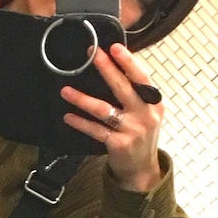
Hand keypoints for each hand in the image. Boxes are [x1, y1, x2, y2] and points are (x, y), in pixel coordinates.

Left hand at [60, 42, 163, 191]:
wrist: (141, 169)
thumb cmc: (139, 136)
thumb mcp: (145, 113)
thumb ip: (134, 95)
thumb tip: (112, 69)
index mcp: (153, 102)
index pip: (141, 77)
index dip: (128, 62)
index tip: (114, 47)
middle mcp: (145, 114)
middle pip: (123, 87)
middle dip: (106, 69)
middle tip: (91, 54)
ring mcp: (132, 130)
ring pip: (103, 109)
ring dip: (82, 98)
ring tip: (65, 90)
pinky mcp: (118, 144)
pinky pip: (95, 130)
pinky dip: (80, 123)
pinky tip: (68, 116)